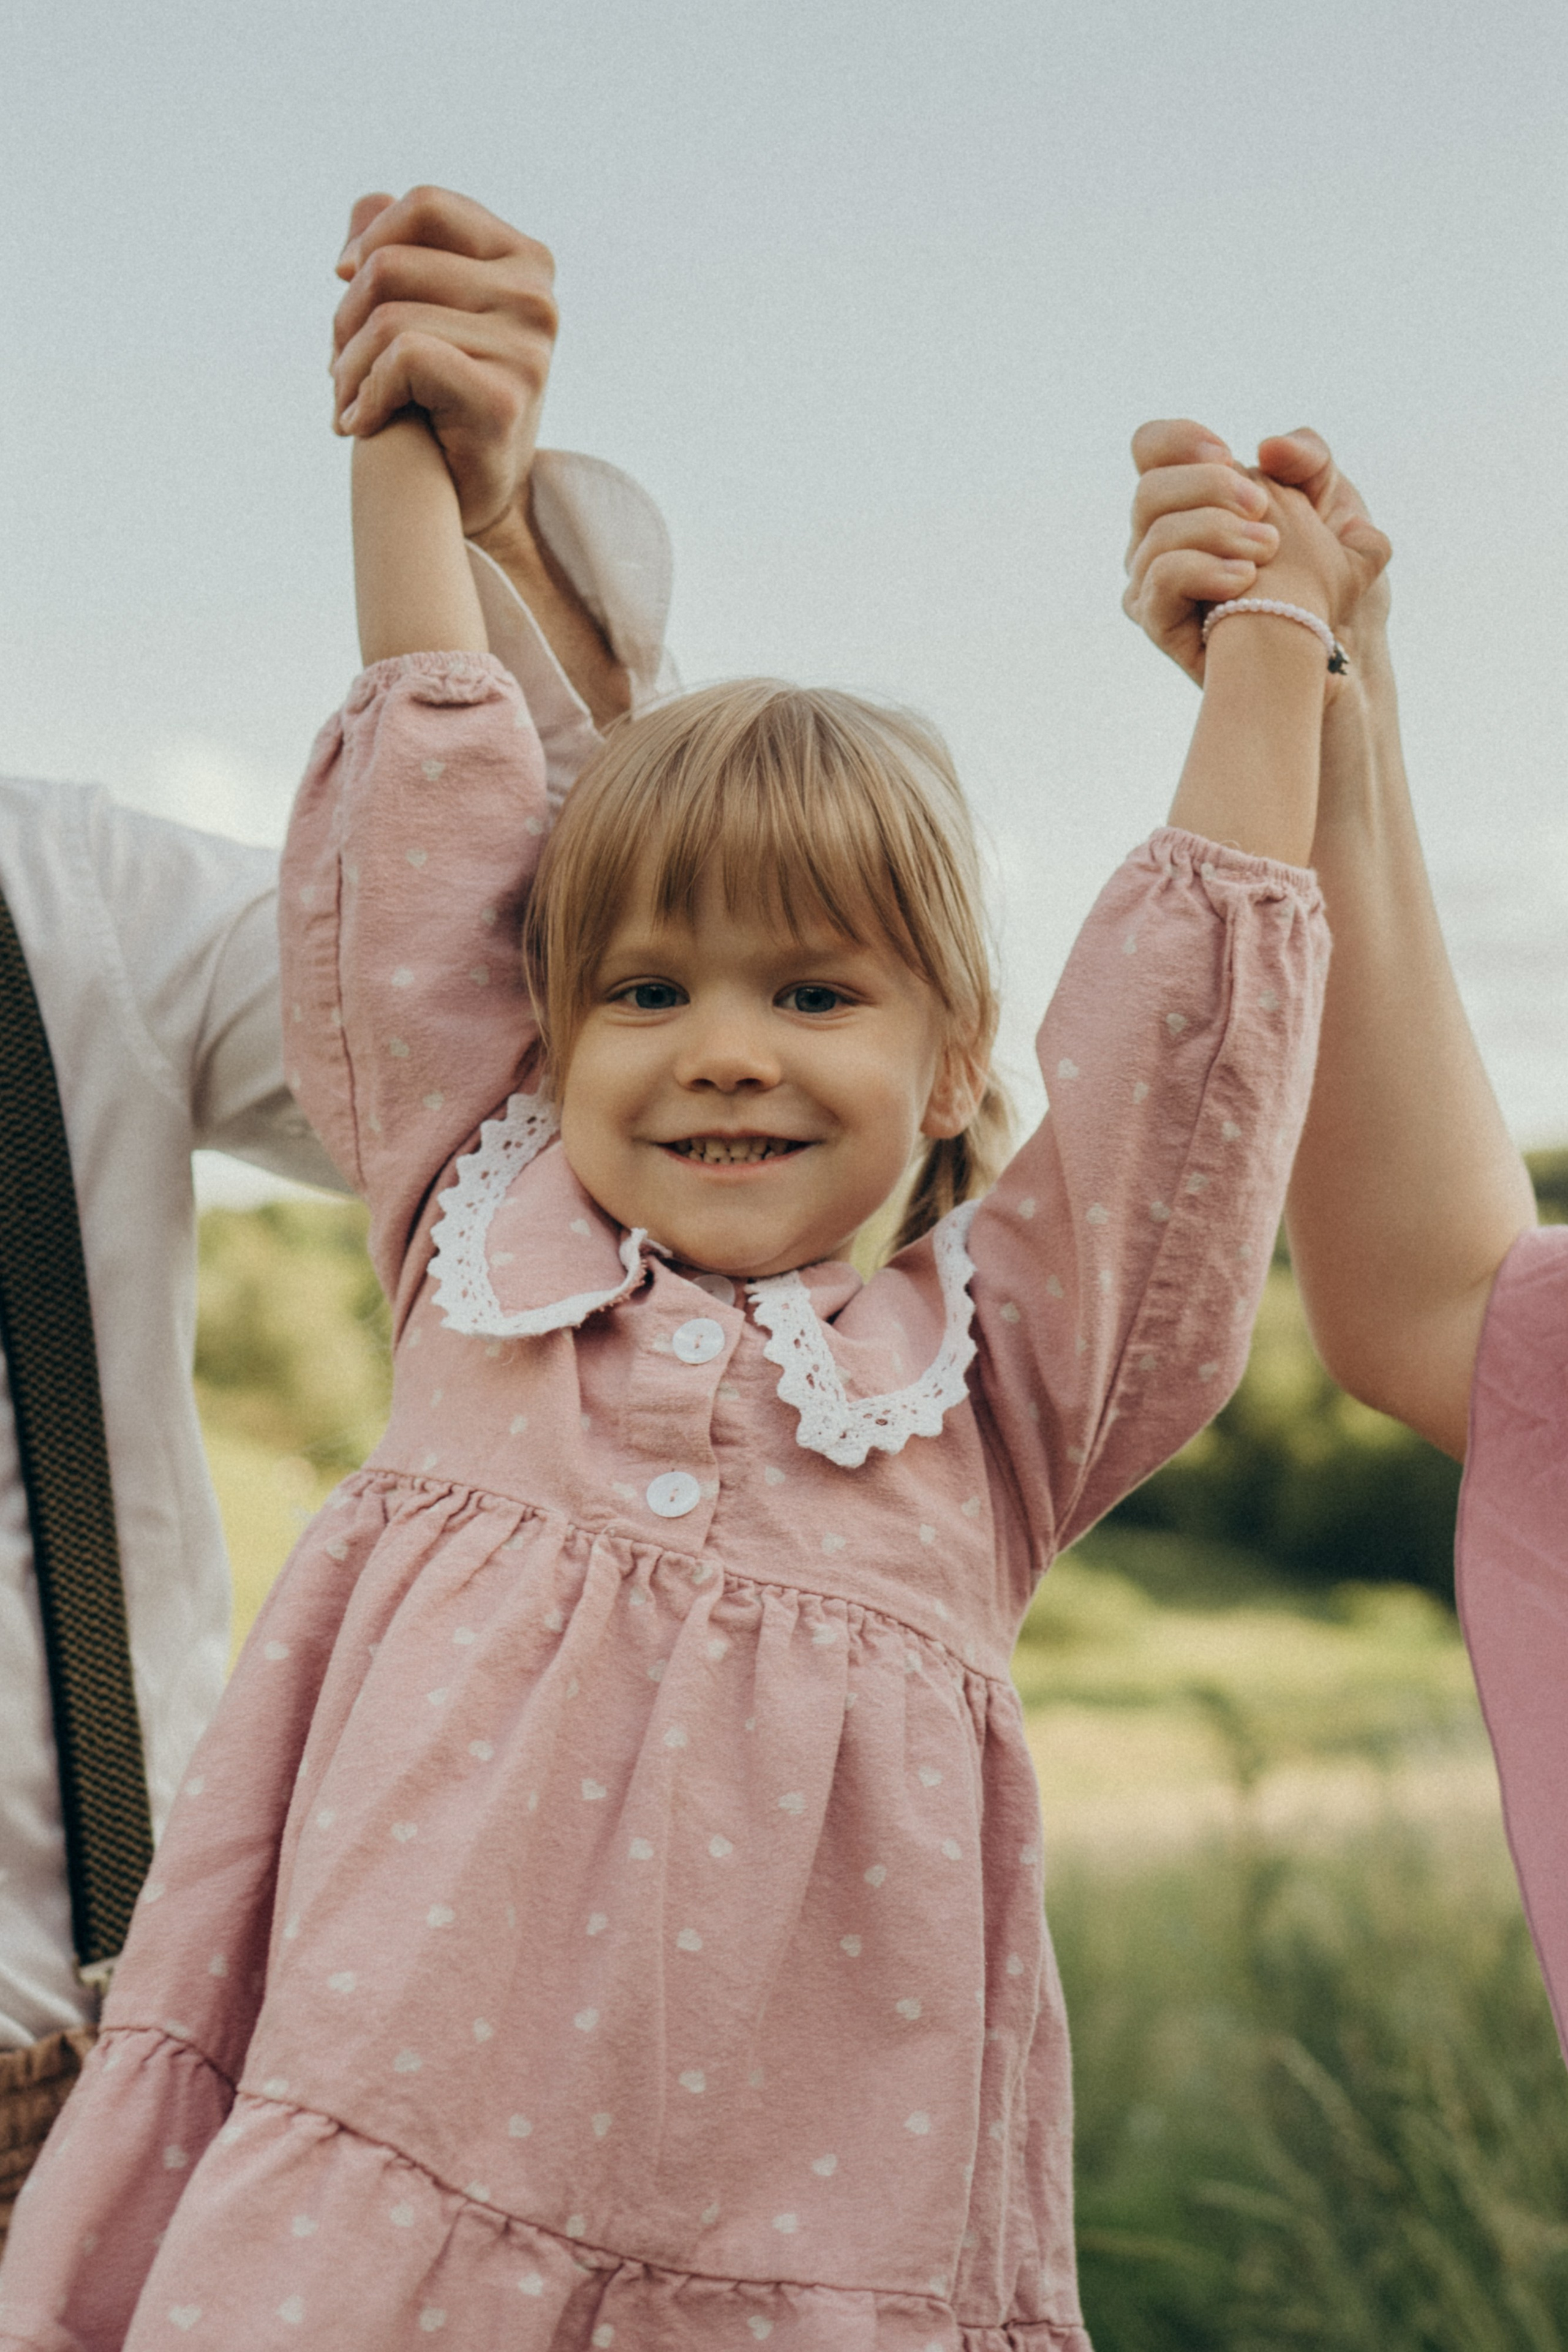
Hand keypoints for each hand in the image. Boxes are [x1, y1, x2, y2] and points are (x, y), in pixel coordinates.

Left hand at [332, 187, 558, 537]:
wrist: (468, 498)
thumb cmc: (440, 400)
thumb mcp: (425, 310)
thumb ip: (399, 250)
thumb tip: (366, 209)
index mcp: (525, 260)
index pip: (426, 207)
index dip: (370, 241)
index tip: (344, 282)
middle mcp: (536, 297)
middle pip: (391, 265)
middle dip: (345, 320)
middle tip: (338, 371)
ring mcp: (527, 350)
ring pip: (388, 318)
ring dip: (346, 368)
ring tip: (346, 403)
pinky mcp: (504, 399)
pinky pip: (404, 357)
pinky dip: (365, 393)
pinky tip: (362, 424)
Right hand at [1124, 420, 1390, 684]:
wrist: (1329, 639)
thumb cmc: (1321, 568)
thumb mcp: (1329, 499)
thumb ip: (1307, 457)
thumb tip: (1268, 448)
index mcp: (1185, 500)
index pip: (1149, 449)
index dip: (1179, 440)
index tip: (1227, 453)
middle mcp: (1155, 538)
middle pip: (1149, 489)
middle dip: (1209, 488)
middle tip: (1260, 507)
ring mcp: (1149, 582)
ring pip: (1156, 535)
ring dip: (1216, 531)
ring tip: (1267, 550)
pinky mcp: (1157, 622)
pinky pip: (1160, 580)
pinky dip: (1204, 570)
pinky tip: (1245, 577)